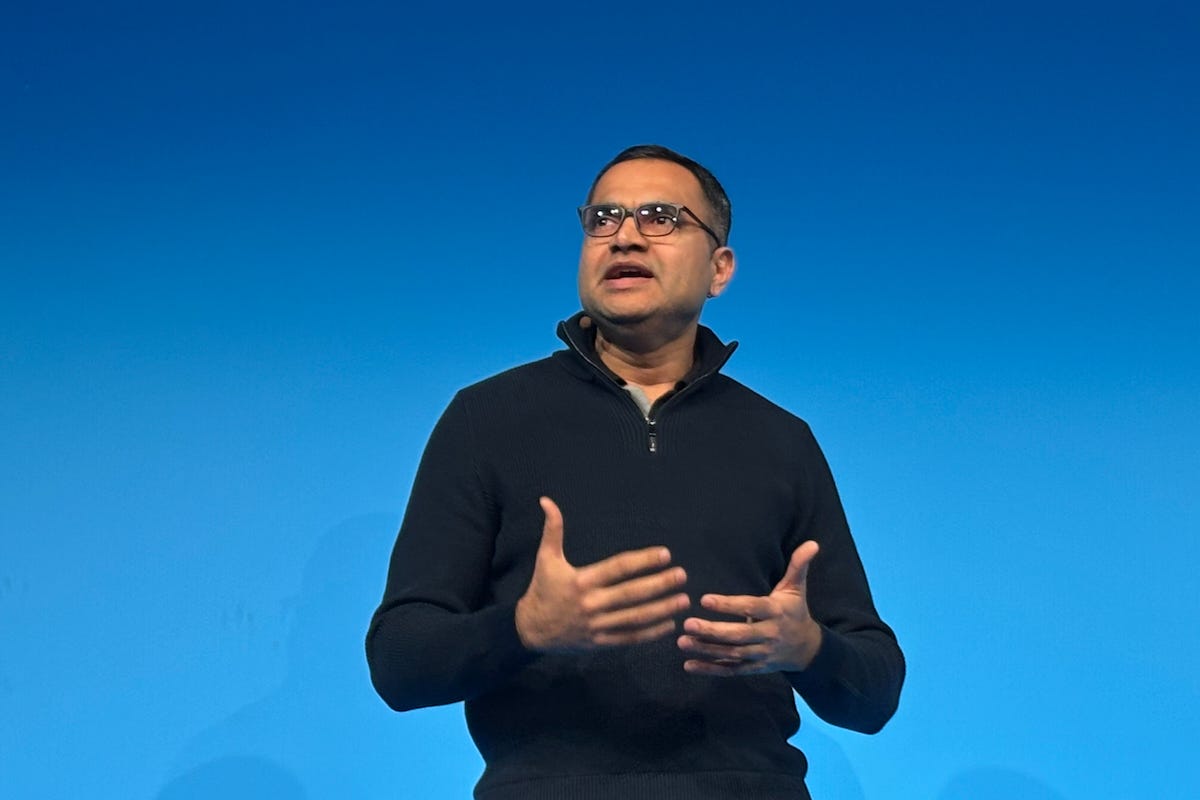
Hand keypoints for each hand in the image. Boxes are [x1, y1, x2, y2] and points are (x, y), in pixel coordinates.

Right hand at [515, 497, 690, 651]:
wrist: (530, 630)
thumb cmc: (542, 589)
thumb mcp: (545, 558)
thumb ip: (552, 530)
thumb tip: (546, 500)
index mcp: (581, 581)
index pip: (618, 568)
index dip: (643, 561)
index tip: (665, 554)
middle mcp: (591, 603)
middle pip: (631, 594)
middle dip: (659, 585)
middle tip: (682, 575)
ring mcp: (597, 625)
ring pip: (634, 618)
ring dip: (661, 609)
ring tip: (683, 600)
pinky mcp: (600, 642)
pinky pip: (629, 638)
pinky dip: (651, 633)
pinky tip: (669, 624)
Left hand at [677, 541, 821, 675]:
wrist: (806, 649)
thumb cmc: (794, 611)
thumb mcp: (796, 589)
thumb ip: (799, 566)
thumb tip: (812, 543)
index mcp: (775, 612)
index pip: (751, 608)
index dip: (728, 605)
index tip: (704, 599)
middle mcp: (768, 635)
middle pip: (739, 635)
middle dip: (712, 631)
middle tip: (687, 624)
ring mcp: (761, 654)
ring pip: (732, 654)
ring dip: (706, 649)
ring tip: (682, 642)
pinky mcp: (754, 668)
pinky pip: (731, 670)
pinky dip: (710, 669)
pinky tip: (689, 665)